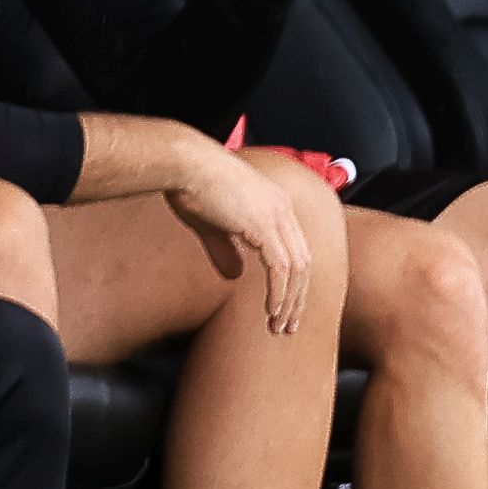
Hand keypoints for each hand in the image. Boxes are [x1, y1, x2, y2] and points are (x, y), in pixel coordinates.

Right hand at [155, 138, 316, 335]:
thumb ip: (226, 250)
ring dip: (290, 302)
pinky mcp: (263, 225)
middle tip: (288, 326)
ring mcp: (276, 216)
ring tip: (279, 326)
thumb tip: (235, 275)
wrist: (183, 162)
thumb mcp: (211, 224)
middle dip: (298, 299)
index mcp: (274, 205)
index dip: (294, 282)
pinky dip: (279, 293)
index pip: (296, 251)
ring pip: (297, 269)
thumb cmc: (190, 184)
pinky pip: (280, 268)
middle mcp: (283, 209)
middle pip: (304, 263)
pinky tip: (270, 311)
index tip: (285, 307)